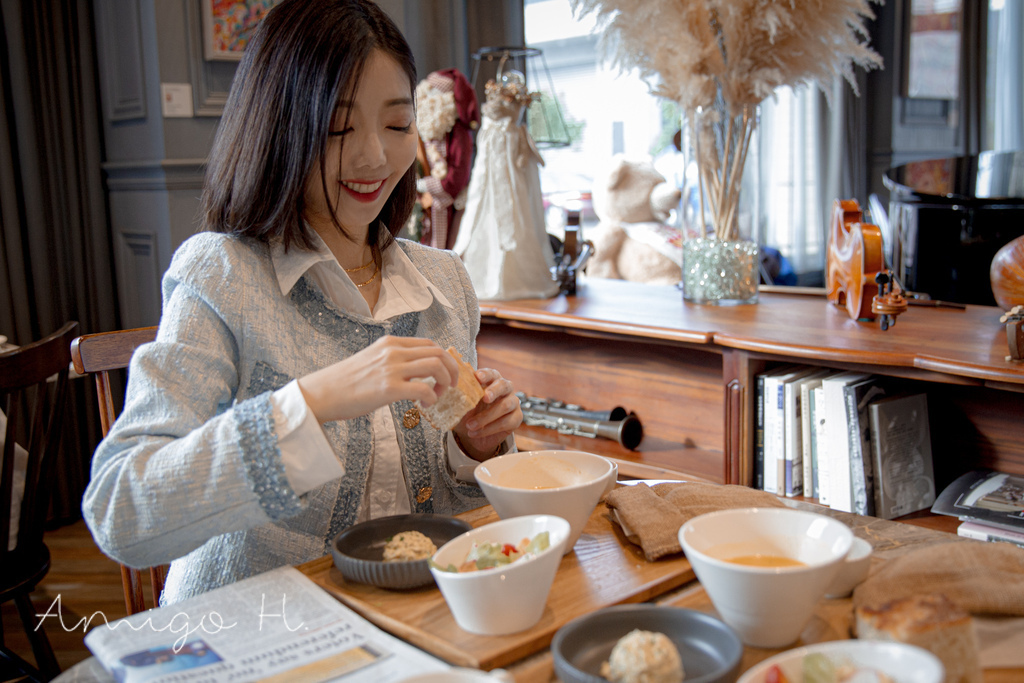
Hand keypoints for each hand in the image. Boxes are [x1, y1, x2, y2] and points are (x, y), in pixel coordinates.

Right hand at [297, 336, 458, 422]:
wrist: (322, 393)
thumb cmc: (345, 382)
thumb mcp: (372, 360)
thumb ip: (393, 360)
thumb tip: (415, 371)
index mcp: (390, 343)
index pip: (430, 344)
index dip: (445, 359)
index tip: (446, 374)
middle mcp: (393, 351)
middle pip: (439, 352)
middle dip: (452, 370)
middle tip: (452, 385)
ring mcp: (391, 369)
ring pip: (436, 366)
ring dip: (445, 382)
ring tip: (438, 395)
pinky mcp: (388, 389)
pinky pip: (424, 390)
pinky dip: (432, 398)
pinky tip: (425, 405)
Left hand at [452, 369, 521, 460]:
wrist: (474, 433)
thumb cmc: (468, 413)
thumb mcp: (461, 404)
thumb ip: (459, 396)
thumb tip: (447, 391)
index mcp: (491, 380)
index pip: (492, 373)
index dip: (486, 374)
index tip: (477, 377)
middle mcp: (505, 389)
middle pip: (505, 385)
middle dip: (494, 391)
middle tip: (485, 398)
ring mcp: (513, 403)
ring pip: (505, 406)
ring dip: (486, 417)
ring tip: (470, 425)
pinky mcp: (516, 418)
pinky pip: (506, 422)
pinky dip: (488, 429)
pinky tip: (475, 433)